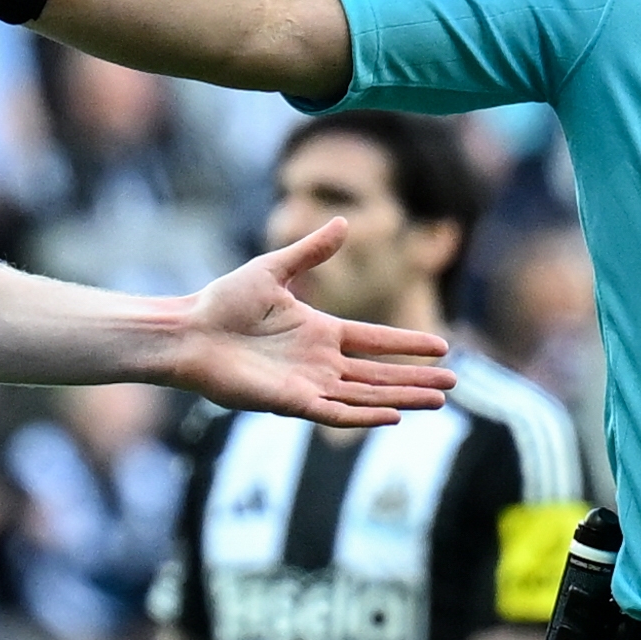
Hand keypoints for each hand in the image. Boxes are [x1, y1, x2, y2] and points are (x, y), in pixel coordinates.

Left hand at [179, 221, 456, 428]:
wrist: (188, 331)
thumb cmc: (223, 301)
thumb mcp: (273, 269)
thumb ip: (310, 252)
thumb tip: (344, 222)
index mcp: (320, 332)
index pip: (376, 341)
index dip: (407, 345)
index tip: (442, 347)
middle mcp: (319, 362)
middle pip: (379, 374)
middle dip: (415, 379)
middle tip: (452, 384)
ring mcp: (307, 384)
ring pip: (365, 396)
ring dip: (401, 399)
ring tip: (436, 401)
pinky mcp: (290, 402)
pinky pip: (335, 413)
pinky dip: (363, 416)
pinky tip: (393, 417)